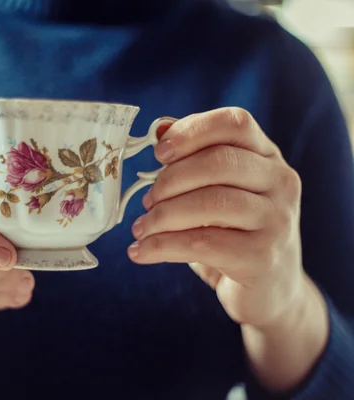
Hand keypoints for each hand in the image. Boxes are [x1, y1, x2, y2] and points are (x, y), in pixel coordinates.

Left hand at [129, 107, 308, 327]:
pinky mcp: (262, 257)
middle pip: (219, 162)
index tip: (158, 152)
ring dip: (162, 216)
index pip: (235, 123)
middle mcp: (280, 181)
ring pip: (211, 203)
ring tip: (140, 229)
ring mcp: (276, 220)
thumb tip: (160, 129)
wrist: (268, 289)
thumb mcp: (217, 190)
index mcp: (266, 156)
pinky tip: (142, 252)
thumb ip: (193, 158)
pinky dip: (162, 247)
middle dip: (170, 180)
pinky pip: (203, 243)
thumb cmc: (233, 231)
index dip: (192, 131)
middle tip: (146, 201)